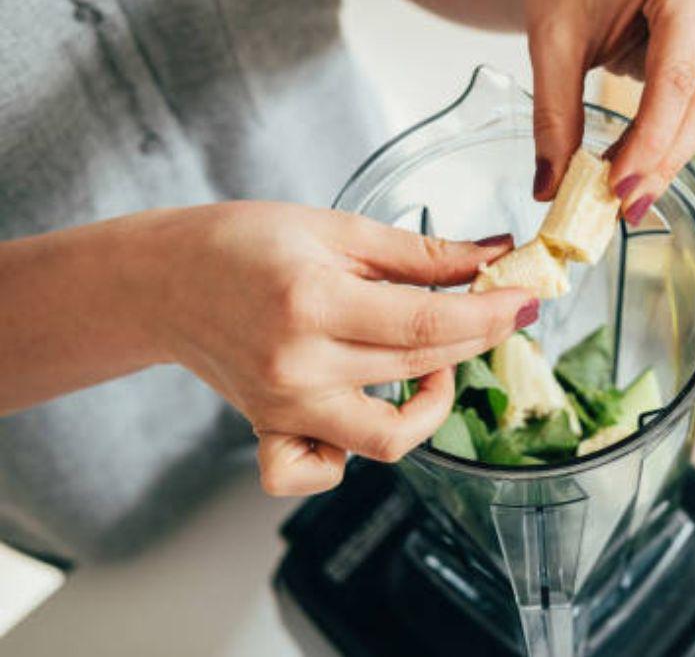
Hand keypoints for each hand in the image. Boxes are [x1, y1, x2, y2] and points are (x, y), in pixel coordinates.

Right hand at [138, 202, 534, 495]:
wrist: (161, 280)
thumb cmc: (242, 243)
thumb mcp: (334, 228)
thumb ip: (419, 252)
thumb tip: (494, 256)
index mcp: (312, 303)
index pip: (426, 324)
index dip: (488, 315)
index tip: (526, 302)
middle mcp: (297, 367)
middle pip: (417, 369)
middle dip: (475, 340)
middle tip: (496, 311)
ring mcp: (283, 409)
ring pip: (388, 437)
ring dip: (431, 403)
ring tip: (433, 359)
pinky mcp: (271, 431)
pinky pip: (321, 473)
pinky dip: (353, 458)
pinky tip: (369, 410)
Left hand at [524, 0, 694, 222]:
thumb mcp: (555, 33)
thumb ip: (553, 112)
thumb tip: (549, 186)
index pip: (677, 79)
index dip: (649, 141)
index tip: (616, 188)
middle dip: (663, 160)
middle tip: (625, 207)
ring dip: (667, 151)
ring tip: (626, 193)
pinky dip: (669, 129)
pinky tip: (637, 160)